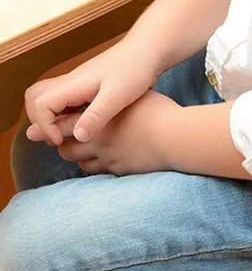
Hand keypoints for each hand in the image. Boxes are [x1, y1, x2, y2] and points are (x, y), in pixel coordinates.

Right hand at [25, 39, 159, 145]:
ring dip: (51, 118)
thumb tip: (78, 136)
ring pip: (50, 99)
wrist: (147, 52)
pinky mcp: (90, 87)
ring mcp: (79, 84)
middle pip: (36, 98)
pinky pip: (67, 101)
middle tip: (55, 139)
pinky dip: (66, 115)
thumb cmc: (134, 70)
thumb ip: (96, 116)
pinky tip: (83, 128)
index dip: (44, 126)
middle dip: (38, 120)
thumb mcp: (116, 97)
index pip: (39, 104)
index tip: (60, 140)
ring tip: (65, 136)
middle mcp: (71, 83)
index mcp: (73, 84)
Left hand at [57, 90, 179, 175]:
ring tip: (93, 152)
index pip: (63, 124)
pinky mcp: (122, 170)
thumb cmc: (158, 112)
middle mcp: (97, 141)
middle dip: (66, 146)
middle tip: (76, 141)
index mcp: (96, 119)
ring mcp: (108, 158)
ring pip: (82, 165)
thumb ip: (116, 99)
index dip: (58, 125)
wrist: (174, 137)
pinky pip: (102, 174)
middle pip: (66, 150)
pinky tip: (111, 160)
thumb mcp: (134, 96)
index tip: (62, 125)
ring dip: (83, 159)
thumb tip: (113, 97)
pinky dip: (102, 167)